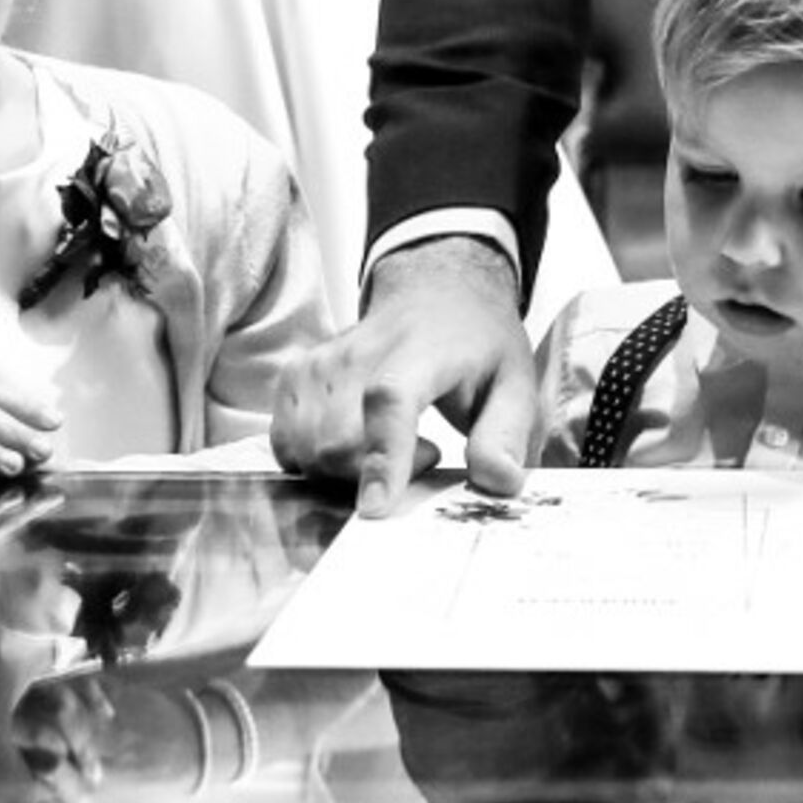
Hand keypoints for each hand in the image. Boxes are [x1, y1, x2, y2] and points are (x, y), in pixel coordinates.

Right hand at [272, 235, 529, 515]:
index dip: (381, 456)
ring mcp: (320, 361)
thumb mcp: (516, 384)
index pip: (389, 399)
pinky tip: (352, 445)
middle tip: (426, 454)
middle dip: (370, 475)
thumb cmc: (477, 345)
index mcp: (422, 350)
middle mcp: (360, 350)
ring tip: (392, 446)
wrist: (437, 295)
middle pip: (336, 440)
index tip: (377, 507)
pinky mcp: (296, 375)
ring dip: (343, 473)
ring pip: (306, 448)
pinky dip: (313, 460)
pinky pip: (286, 442)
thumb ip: (506, 435)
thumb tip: (497, 482)